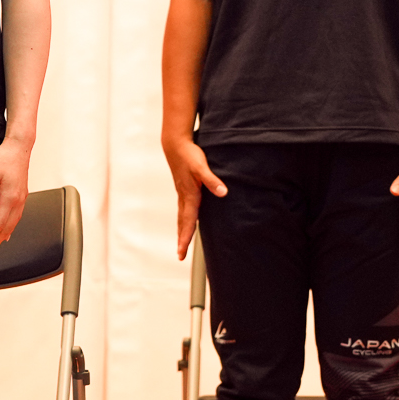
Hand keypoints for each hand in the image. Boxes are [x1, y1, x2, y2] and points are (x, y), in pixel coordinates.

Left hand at [0, 135, 32, 261]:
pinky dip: (10, 228)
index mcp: (10, 198)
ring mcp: (22, 199)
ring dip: (2, 238)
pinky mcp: (21, 196)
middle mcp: (19, 201)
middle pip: (7, 228)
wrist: (19, 147)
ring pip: (13, 225)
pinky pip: (16, 217)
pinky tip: (6, 233)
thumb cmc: (5, 158)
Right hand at [163, 135, 225, 260]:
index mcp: (189, 195)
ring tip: (182, 243)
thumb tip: (223, 193)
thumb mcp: (201, 166)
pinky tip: (188, 220)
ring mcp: (183, 193)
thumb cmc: (189, 155)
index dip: (185, 237)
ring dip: (182, 230)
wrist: (176, 144)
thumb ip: (212, 180)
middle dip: (182, 239)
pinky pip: (184, 208)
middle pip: (182, 222)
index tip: (181, 252)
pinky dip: (184, 219)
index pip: (187, 221)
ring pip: (182, 216)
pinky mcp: (184, 188)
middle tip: (180, 255)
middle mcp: (184, 197)